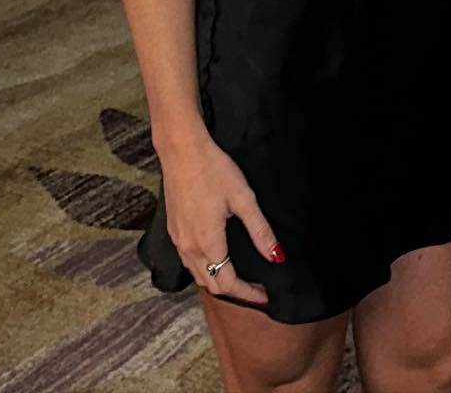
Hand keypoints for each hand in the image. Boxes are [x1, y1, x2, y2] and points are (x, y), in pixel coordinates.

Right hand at [159, 132, 281, 303]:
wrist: (181, 152)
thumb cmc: (215, 171)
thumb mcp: (243, 198)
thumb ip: (260, 230)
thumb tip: (276, 257)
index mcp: (208, 243)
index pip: (228, 282)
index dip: (248, 293)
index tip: (265, 297)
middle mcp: (189, 248)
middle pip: (211, 284)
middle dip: (234, 291)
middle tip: (256, 290)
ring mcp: (178, 240)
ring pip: (198, 275)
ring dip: (218, 281)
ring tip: (241, 278)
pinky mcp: (173, 231)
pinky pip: (189, 261)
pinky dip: (205, 269)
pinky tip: (218, 259)